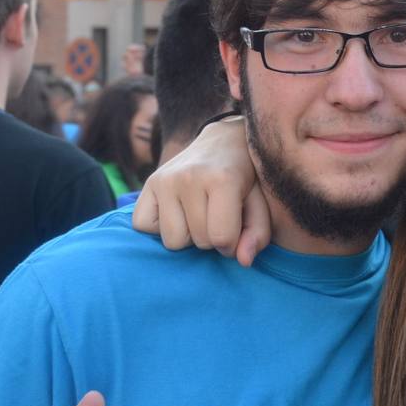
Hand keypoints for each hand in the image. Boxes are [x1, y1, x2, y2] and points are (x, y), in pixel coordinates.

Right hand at [132, 116, 270, 265]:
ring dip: (187, 235)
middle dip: (211, 237)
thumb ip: (257, 234)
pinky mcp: (148, 183)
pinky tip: (176, 212)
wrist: (224, 143)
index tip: (236, 228)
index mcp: (222, 179)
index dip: (231, 243)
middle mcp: (188, 177)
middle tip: (217, 215)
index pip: (221, 238)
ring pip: (172, 240)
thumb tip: (243, 261)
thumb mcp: (261, 204)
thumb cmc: (246, 179)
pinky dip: (159, 227)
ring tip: (197, 214)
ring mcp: (164, 179)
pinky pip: (143, 226)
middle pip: (198, 240)